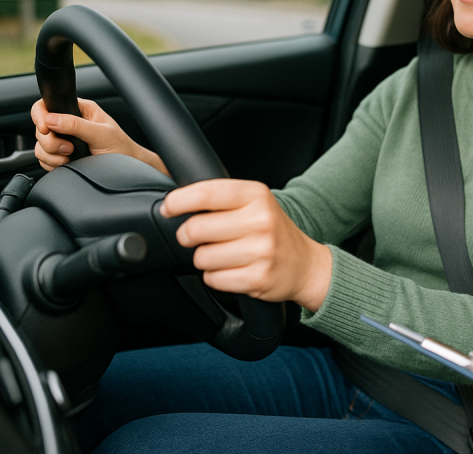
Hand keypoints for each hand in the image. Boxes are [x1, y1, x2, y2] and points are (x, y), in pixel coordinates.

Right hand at [31, 98, 167, 175]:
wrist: (126, 169)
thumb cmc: (120, 147)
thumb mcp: (101, 133)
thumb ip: (76, 125)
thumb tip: (51, 119)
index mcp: (78, 110)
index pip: (47, 105)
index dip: (41, 116)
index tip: (45, 128)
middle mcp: (68, 123)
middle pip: (40, 129)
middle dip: (51, 142)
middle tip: (70, 148)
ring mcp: (63, 140)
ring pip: (40, 146)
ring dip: (52, 155)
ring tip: (71, 157)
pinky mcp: (60, 155)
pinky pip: (44, 159)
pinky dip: (52, 163)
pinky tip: (67, 163)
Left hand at [167, 179, 332, 310]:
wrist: (304, 264)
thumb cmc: (271, 230)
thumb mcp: (254, 202)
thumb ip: (221, 198)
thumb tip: (175, 202)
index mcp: (257, 195)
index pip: (206, 193)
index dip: (179, 201)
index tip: (168, 208)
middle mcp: (261, 220)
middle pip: (196, 228)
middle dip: (188, 236)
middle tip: (197, 237)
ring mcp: (261, 251)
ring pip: (201, 257)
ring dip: (205, 259)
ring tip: (225, 255)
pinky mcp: (257, 278)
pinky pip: (213, 279)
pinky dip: (216, 277)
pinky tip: (233, 269)